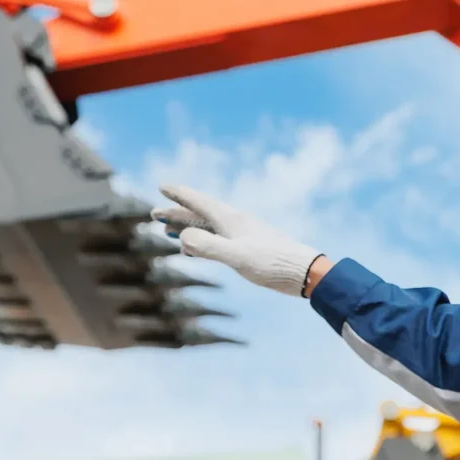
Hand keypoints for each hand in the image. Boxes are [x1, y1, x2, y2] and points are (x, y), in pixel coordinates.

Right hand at [151, 184, 322, 297]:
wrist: (304, 273)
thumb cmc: (273, 263)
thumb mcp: (238, 256)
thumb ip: (209, 247)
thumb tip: (182, 238)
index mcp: (232, 220)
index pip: (200, 203)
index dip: (180, 195)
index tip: (161, 186)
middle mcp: (235, 224)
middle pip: (200, 214)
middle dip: (177, 213)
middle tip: (154, 213)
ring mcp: (241, 237)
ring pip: (207, 228)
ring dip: (186, 227)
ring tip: (166, 229)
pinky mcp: (247, 251)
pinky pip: (216, 241)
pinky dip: (200, 242)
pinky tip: (192, 251)